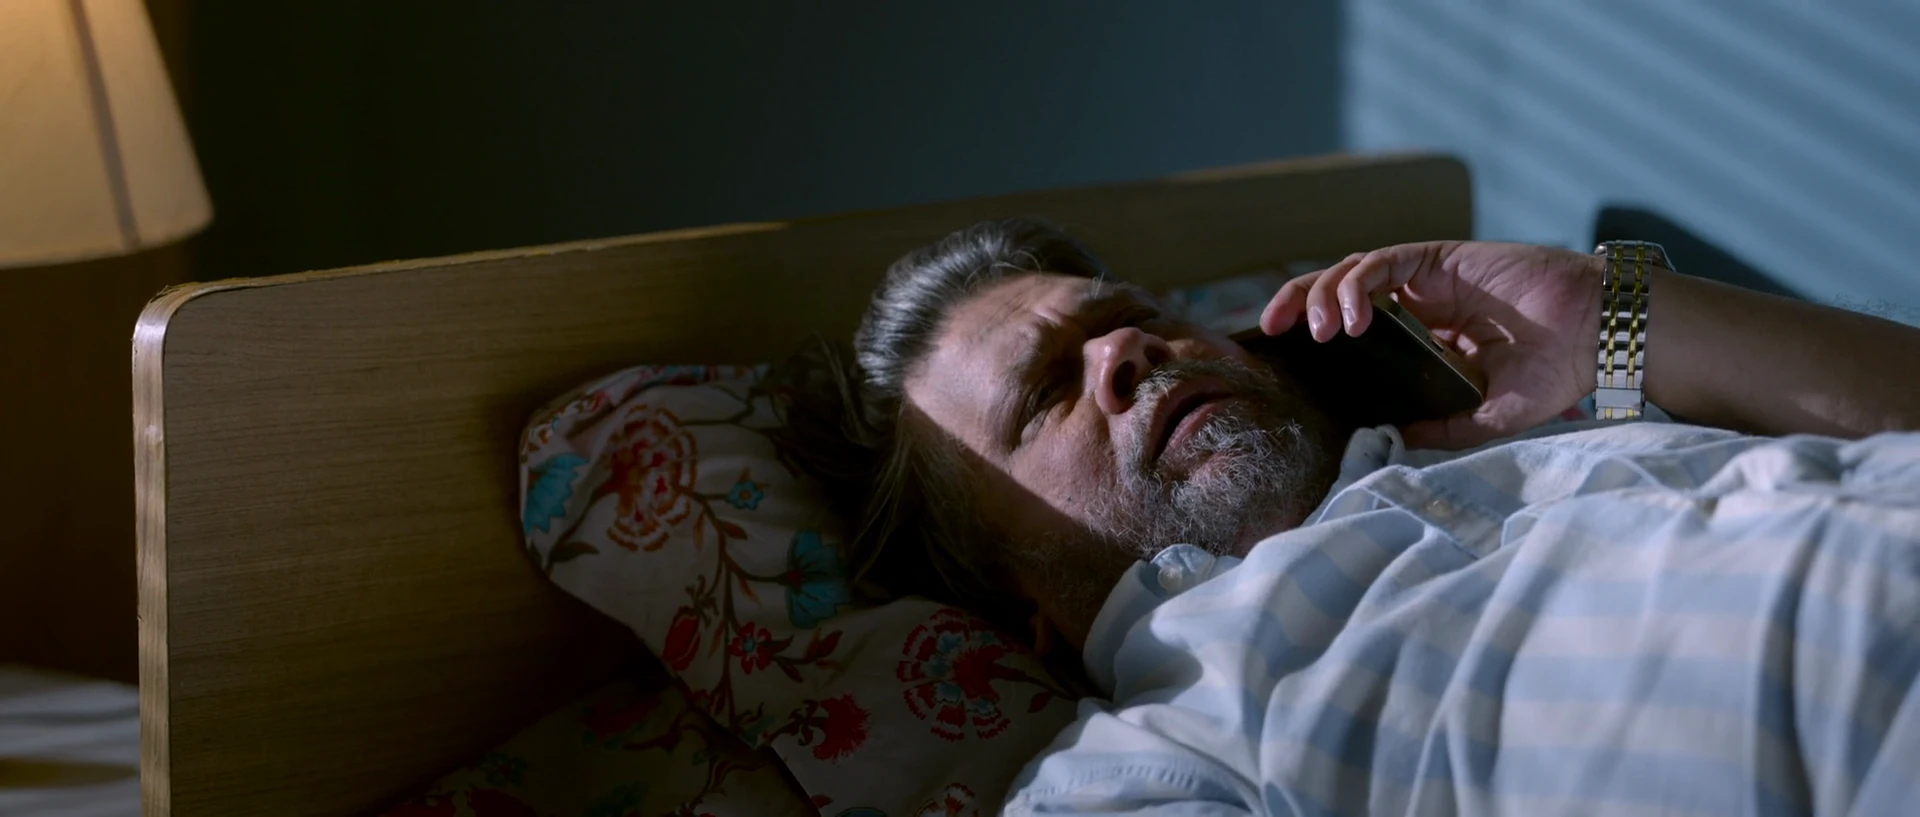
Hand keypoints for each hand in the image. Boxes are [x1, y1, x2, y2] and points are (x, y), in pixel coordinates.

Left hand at [1260, 241, 1603, 448]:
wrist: (1601, 337)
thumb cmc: (1557, 371)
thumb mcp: (1489, 413)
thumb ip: (1442, 426)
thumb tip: (1394, 439)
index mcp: (1426, 329)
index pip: (1354, 318)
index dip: (1315, 325)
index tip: (1285, 349)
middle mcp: (1421, 297)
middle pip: (1340, 287)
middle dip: (1299, 300)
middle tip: (1272, 328)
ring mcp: (1431, 274)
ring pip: (1354, 269)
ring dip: (1324, 293)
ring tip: (1318, 330)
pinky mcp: (1442, 256)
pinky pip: (1385, 262)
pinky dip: (1360, 283)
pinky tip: (1352, 316)